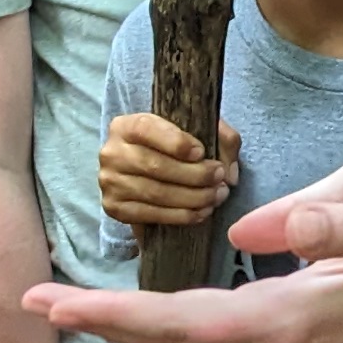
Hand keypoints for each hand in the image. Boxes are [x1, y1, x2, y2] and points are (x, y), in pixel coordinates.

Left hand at [31, 181, 342, 342]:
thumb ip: (329, 223)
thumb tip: (252, 231)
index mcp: (290, 318)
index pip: (181, 325)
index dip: (114, 317)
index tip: (56, 307)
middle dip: (105, 327)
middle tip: (37, 307)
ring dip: (134, 333)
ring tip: (81, 316)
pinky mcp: (307, 340)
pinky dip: (177, 340)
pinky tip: (157, 332)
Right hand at [97, 113, 238, 229]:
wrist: (142, 173)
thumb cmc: (171, 148)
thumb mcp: (195, 131)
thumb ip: (221, 138)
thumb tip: (231, 173)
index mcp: (125, 126)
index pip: (147, 129)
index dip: (176, 142)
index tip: (201, 152)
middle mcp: (112, 153)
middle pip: (154, 165)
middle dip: (194, 175)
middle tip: (219, 178)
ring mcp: (110, 183)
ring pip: (156, 193)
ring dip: (192, 198)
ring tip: (216, 196)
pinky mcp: (115, 208)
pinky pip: (151, 215)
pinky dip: (180, 216)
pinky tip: (200, 212)